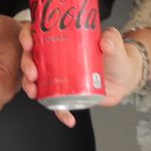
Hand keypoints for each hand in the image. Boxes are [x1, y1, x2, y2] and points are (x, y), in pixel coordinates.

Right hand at [20, 25, 144, 129]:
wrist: (124, 80)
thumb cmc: (117, 57)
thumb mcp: (115, 45)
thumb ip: (113, 40)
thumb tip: (106, 41)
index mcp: (62, 37)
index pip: (37, 31)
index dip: (27, 35)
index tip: (28, 42)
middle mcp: (55, 56)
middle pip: (31, 56)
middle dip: (26, 64)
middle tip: (32, 72)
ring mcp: (57, 75)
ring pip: (36, 79)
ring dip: (30, 86)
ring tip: (34, 93)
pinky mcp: (65, 93)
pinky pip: (56, 103)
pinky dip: (60, 112)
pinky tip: (68, 119)